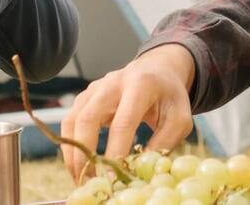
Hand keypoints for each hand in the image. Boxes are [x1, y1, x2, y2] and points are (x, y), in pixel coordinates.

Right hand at [59, 44, 196, 180]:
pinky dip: (70, 144)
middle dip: (84, 153)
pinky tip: (79, 163)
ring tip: (81, 177)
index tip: (113, 178)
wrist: (157, 70)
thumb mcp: (180, 119)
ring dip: (73, 151)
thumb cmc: (169, 97)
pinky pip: (70, 121)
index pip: (123, 122)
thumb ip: (163, 143)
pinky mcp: (85, 96)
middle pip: (88, 117)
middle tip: (89, 180)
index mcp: (140, 85)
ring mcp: (95, 88)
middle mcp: (113, 83)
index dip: (115, 152)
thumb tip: (139, 169)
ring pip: (73, 119)